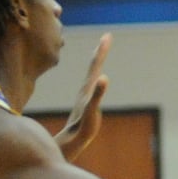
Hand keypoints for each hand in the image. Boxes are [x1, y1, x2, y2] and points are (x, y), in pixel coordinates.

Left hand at [56, 34, 111, 159]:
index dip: (102, 51)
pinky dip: (96, 79)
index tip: (107, 35)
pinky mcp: (86, 106)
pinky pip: (92, 87)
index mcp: (87, 89)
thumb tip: (104, 77)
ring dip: (97, 63)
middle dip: (101, 52)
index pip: (95, 66)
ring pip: (91, 76)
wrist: (69, 143)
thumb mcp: (91, 111)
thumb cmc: (80, 129)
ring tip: (101, 53)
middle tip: (107, 37)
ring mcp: (86, 98)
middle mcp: (86, 91)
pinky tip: (97, 79)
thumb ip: (97, 95)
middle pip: (94, 67)